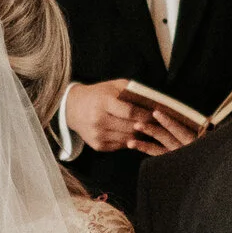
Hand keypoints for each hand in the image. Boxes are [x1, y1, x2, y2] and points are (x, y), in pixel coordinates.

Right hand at [65, 78, 200, 158]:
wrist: (73, 108)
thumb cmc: (98, 94)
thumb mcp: (113, 86)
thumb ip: (132, 91)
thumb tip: (153, 101)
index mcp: (103, 102)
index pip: (130, 112)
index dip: (146, 114)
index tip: (157, 114)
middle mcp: (99, 120)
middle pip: (131, 127)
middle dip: (146, 126)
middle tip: (158, 124)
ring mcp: (97, 134)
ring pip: (128, 138)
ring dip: (140, 135)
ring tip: (149, 129)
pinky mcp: (98, 145)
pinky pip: (120, 145)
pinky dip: (129, 140)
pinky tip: (134, 134)